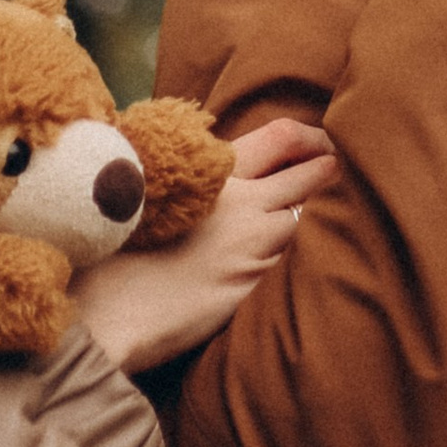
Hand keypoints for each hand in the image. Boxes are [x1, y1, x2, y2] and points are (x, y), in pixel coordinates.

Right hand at [71, 117, 334, 371]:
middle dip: (327, 174)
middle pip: (306, 181)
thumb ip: (192, 179)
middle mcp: (245, 203)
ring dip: (303, 225)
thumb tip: (220, 174)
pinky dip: (287, 263)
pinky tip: (279, 269)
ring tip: (306, 227)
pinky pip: (283, 267)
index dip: (312, 140)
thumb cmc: (115, 249)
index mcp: (216, 172)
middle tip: (336, 172)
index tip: (325, 145)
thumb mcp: (151, 192)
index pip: (282, 138)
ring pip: (297, 226)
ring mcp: (254, 247)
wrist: (109, 308)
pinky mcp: (255, 286)